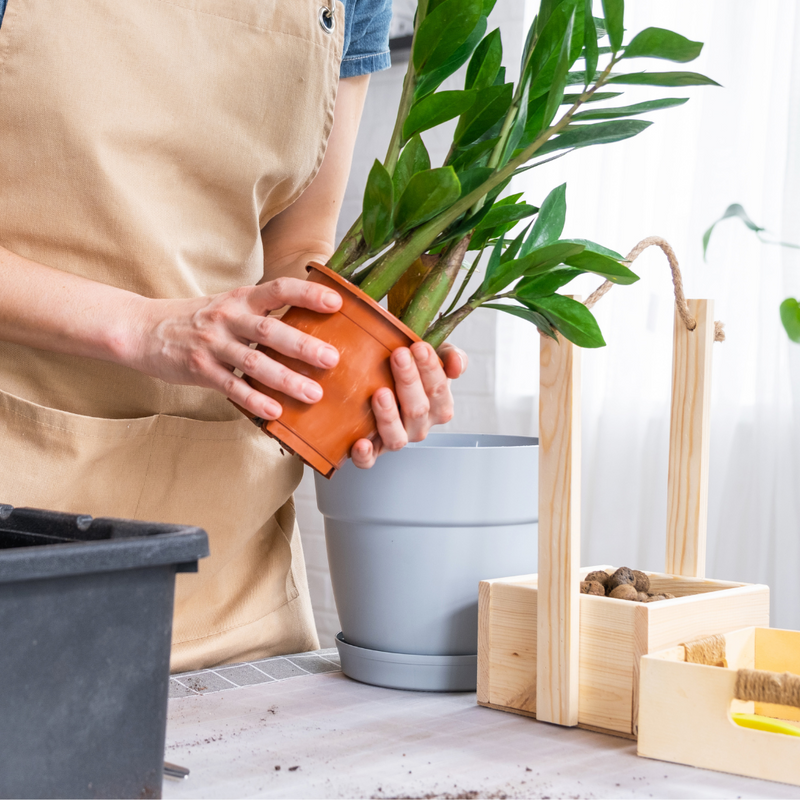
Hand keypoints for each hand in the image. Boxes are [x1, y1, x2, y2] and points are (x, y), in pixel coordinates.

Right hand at [127, 278, 341, 418]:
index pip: (279, 289)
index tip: (337, 302)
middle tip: (332, 359)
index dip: (308, 294)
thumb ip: (263, 313)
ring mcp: (213, 344)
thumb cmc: (198, 320)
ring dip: (286, 379)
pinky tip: (275, 412)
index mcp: (241, 299)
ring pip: (254, 362)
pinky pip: (231, 387)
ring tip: (314, 394)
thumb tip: (310, 324)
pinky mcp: (200, 369)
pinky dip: (254, 400)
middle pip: (270, 331)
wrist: (143, 329)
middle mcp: (228, 318)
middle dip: (303, 346)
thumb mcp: (230, 306)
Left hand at [350, 341, 467, 468]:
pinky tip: (360, 443)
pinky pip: (370, 460)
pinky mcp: (373, 451)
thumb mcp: (434, 355)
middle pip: (418, 410)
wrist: (382, 378)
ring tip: (381, 393)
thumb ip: (450, 355)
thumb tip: (457, 365)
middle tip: (398, 356)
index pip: (439, 388)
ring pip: (397, 437)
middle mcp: (420, 426)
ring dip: (389, 416)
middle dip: (409, 381)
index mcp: (439, 405)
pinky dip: (366, 456)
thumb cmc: (411, 367)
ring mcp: (398, 438)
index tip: (419, 346)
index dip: (430, 368)